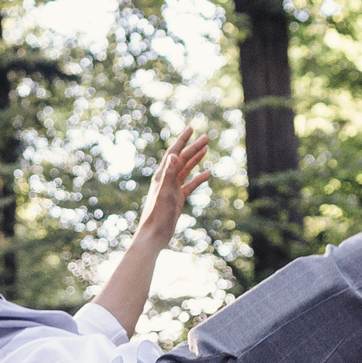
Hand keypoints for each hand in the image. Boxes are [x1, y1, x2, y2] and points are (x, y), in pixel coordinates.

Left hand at [134, 127, 210, 249]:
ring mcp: (172, 189)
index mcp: (162, 175)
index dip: (182, 140)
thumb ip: (169, 173)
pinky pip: (189, 185)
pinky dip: (198, 179)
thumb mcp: (165, 192)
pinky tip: (207, 174)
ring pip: (186, 170)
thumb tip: (174, 155)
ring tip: (206, 149)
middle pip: (182, 159)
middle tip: (206, 137)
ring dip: (195, 159)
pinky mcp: (177, 199)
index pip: (173, 153)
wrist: (154, 235)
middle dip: (193, 147)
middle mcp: (166, 179)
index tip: (191, 128)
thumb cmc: (157, 214)